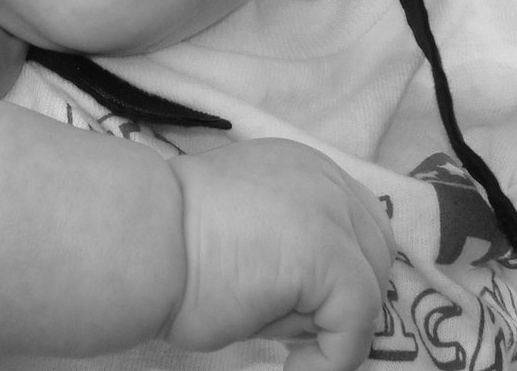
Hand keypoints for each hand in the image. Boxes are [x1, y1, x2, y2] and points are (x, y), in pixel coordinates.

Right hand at [165, 138, 395, 370]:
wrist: (139, 240)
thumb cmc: (170, 245)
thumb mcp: (246, 232)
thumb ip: (290, 246)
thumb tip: (322, 305)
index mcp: (300, 167)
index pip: (358, 222)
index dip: (345, 273)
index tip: (310, 312)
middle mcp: (322, 176)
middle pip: (376, 251)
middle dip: (346, 299)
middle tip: (297, 335)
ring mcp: (329, 211)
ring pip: (371, 288)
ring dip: (338, 328)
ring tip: (290, 349)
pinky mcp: (329, 253)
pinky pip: (358, 323)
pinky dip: (333, 360)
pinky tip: (293, 368)